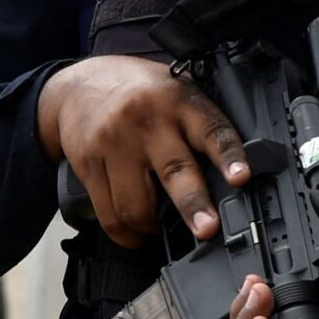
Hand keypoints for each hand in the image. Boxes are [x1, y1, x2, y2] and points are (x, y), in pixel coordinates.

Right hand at [36, 55, 247, 247]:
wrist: (77, 85)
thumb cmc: (137, 93)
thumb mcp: (175, 91)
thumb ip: (199, 124)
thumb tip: (232, 177)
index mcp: (178, 101)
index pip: (210, 129)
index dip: (228, 156)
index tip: (241, 178)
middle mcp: (146, 120)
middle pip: (174, 170)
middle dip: (193, 204)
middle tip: (207, 229)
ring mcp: (114, 143)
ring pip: (137, 203)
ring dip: (152, 227)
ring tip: (159, 227)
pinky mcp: (89, 164)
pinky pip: (109, 213)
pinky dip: (126, 232)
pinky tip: (136, 230)